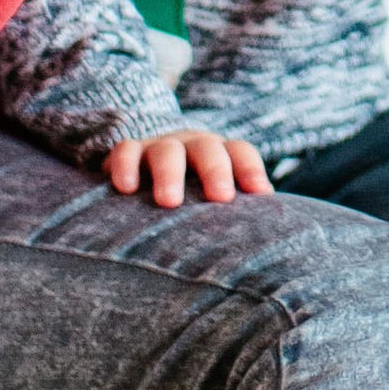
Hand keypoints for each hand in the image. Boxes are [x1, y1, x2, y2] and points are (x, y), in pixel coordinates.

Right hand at [104, 128, 272, 207]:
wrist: (147, 168)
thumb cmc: (193, 195)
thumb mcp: (213, 198)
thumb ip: (234, 215)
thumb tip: (263, 243)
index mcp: (220, 155)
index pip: (240, 152)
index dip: (250, 169)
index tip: (259, 193)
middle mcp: (192, 146)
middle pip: (207, 149)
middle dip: (215, 171)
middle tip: (220, 198)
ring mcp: (159, 146)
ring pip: (167, 150)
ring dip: (170, 173)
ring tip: (169, 202)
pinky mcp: (129, 152)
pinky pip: (126, 151)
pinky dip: (125, 166)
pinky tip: (126, 188)